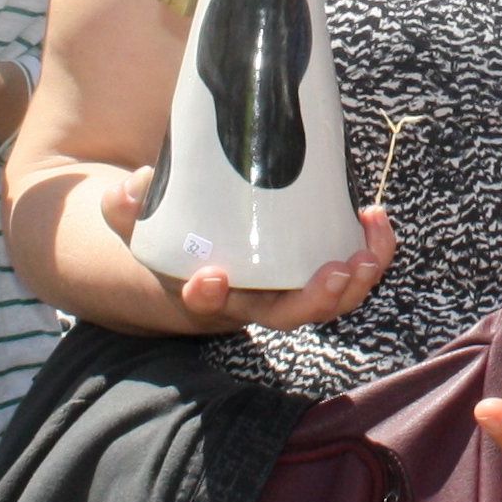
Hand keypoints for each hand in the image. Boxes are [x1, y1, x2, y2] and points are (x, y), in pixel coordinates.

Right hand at [91, 164, 399, 335]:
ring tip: (369, 248)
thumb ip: (128, 208)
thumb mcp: (144, 225)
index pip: (208, 305)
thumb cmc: (179, 242)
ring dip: (356, 282)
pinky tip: (374, 217)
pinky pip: (352, 272)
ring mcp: (291, 289)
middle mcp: (256, 300)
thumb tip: (130, 187)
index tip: (212, 277)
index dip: (209, 298)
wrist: (207, 258)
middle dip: (316, 299)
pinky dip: (371, 253)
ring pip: (329, 302)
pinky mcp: (318, 269)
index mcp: (210, 292)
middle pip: (289, 315)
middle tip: (334, 272)